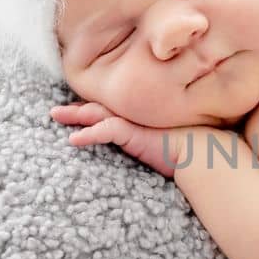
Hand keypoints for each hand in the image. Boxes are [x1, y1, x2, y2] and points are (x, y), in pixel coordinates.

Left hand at [51, 101, 188, 177]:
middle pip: (100, 107)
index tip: (78, 108)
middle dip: (77, 108)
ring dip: (74, 115)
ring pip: (97, 114)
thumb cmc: (193, 148)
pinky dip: (88, 135)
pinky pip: (105, 131)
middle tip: (57, 109)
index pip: (113, 108)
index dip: (94, 108)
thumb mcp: (170, 141)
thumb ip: (157, 140)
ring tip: (55, 115)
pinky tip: (73, 140)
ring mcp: (134, 121)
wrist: (203, 151)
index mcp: (142, 116)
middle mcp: (136, 114)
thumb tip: (157, 146)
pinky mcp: (133, 133)